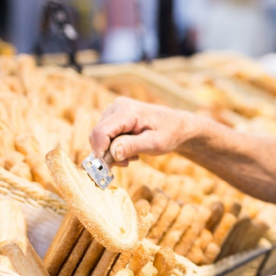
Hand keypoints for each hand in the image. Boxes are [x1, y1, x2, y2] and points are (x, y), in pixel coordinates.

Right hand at [89, 97, 203, 164]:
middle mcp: (117, 107)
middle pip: (98, 136)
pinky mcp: (113, 118)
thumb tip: (112, 153)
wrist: (177, 126)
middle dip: (108, 154)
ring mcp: (113, 111)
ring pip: (99, 138)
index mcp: (127, 111)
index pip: (101, 132)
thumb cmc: (169, 133)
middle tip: (127, 163)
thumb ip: (133, 146)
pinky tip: (129, 150)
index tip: (107, 168)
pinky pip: (104, 136)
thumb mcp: (155, 143)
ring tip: (133, 156)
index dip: (100, 152)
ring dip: (112, 152)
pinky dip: (114, 147)